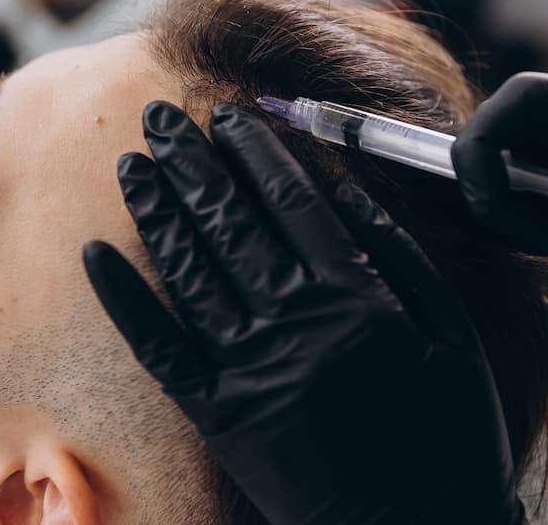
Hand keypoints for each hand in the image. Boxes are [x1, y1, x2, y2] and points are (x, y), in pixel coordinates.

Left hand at [84, 101, 524, 524]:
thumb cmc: (446, 432)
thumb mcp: (453, 336)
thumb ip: (402, 257)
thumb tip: (346, 189)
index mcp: (355, 296)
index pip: (292, 201)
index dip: (254, 152)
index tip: (226, 114)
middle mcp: (294, 322)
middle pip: (231, 223)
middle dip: (191, 162)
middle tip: (158, 117)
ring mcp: (250, 368)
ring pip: (191, 271)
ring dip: (156, 211)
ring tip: (131, 163)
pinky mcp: (219, 414)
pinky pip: (161, 349)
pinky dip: (126, 301)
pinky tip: (94, 255)